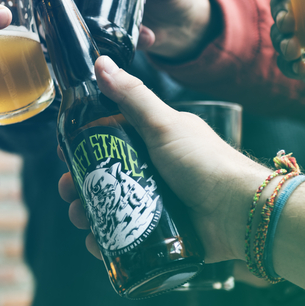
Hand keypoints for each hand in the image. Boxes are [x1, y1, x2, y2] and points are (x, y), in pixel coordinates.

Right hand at [57, 56, 268, 262]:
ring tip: (79, 217)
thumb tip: (101, 63)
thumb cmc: (205, 163)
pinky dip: (106, 240)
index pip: (111, 138)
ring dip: (88, 211)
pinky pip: (125, 236)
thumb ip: (132, 96)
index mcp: (157, 141)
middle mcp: (156, 170)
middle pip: (106, 175)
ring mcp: (157, 202)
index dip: (85, 145)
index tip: (66, 152)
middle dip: (81, 182)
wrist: (238, 213)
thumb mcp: (164, 125)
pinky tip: (93, 242)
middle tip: (68, 189)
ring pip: (111, 206)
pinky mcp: (160, 232)